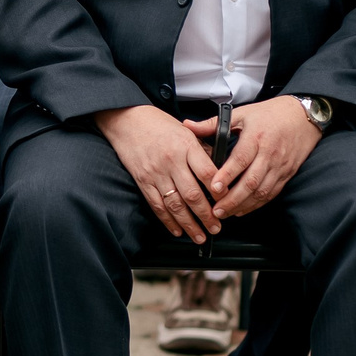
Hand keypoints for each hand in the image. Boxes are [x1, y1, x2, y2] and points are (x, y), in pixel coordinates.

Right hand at [94, 104, 221, 242]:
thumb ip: (203, 151)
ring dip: (189, 224)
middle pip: (193, 194)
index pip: (207, 173)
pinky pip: (157, 205)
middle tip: (217, 227)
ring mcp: (156, 173)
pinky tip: (177, 229)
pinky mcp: (143, 181)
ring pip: (175, 204)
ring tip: (200, 236)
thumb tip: (220, 171)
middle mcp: (171, 161)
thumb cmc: (159, 124)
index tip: (228, 202)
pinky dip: (168, 220)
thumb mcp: (186, 131)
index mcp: (186, 145)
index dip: (219, 191)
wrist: (128, 120)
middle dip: (207, 215)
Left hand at [188, 96, 321, 218]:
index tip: (214, 187)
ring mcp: (279, 166)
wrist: (302, 117)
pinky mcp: (286, 174)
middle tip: (216, 210)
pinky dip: (256, 204)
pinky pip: (271, 194)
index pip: (241, 159)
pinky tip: (242, 209)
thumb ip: (212, 124)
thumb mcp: (241, 114)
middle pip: (251, 181)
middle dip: (232, 199)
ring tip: (226, 213)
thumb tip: (187, 126)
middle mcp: (269, 153)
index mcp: (256, 136)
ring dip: (243, 205)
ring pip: (261, 191)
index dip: (227, 175)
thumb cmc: (270, 114)